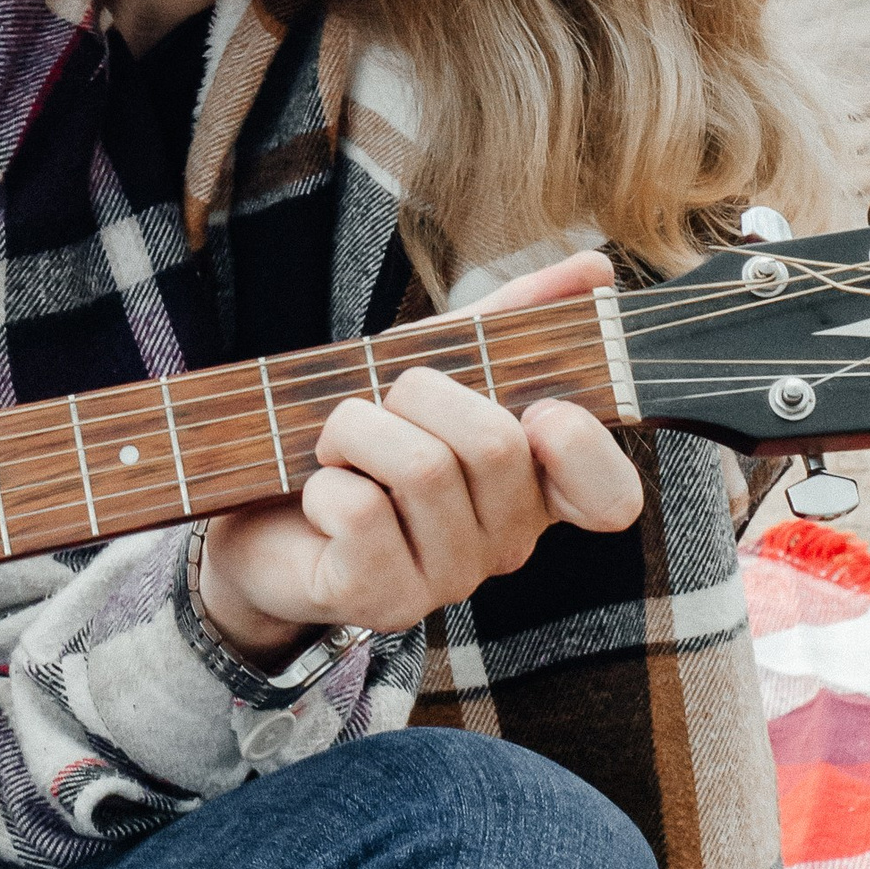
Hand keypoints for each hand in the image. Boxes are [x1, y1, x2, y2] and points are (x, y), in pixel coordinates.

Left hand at [194, 254, 644, 661]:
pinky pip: (360, 512)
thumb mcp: (433, 360)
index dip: (586, 447)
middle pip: (495, 444)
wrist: (260, 514)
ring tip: (337, 447)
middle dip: (417, 393)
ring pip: (423, 469)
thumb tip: (596, 267)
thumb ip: (515, 317)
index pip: (609, 496)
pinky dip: (324, 481)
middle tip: (379, 406)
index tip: (543, 411)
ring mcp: (446, 580)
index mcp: (532, 488)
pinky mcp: (379, 601)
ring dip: (357, 430)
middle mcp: (503, 544)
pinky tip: (318, 496)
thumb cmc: (361, 436)